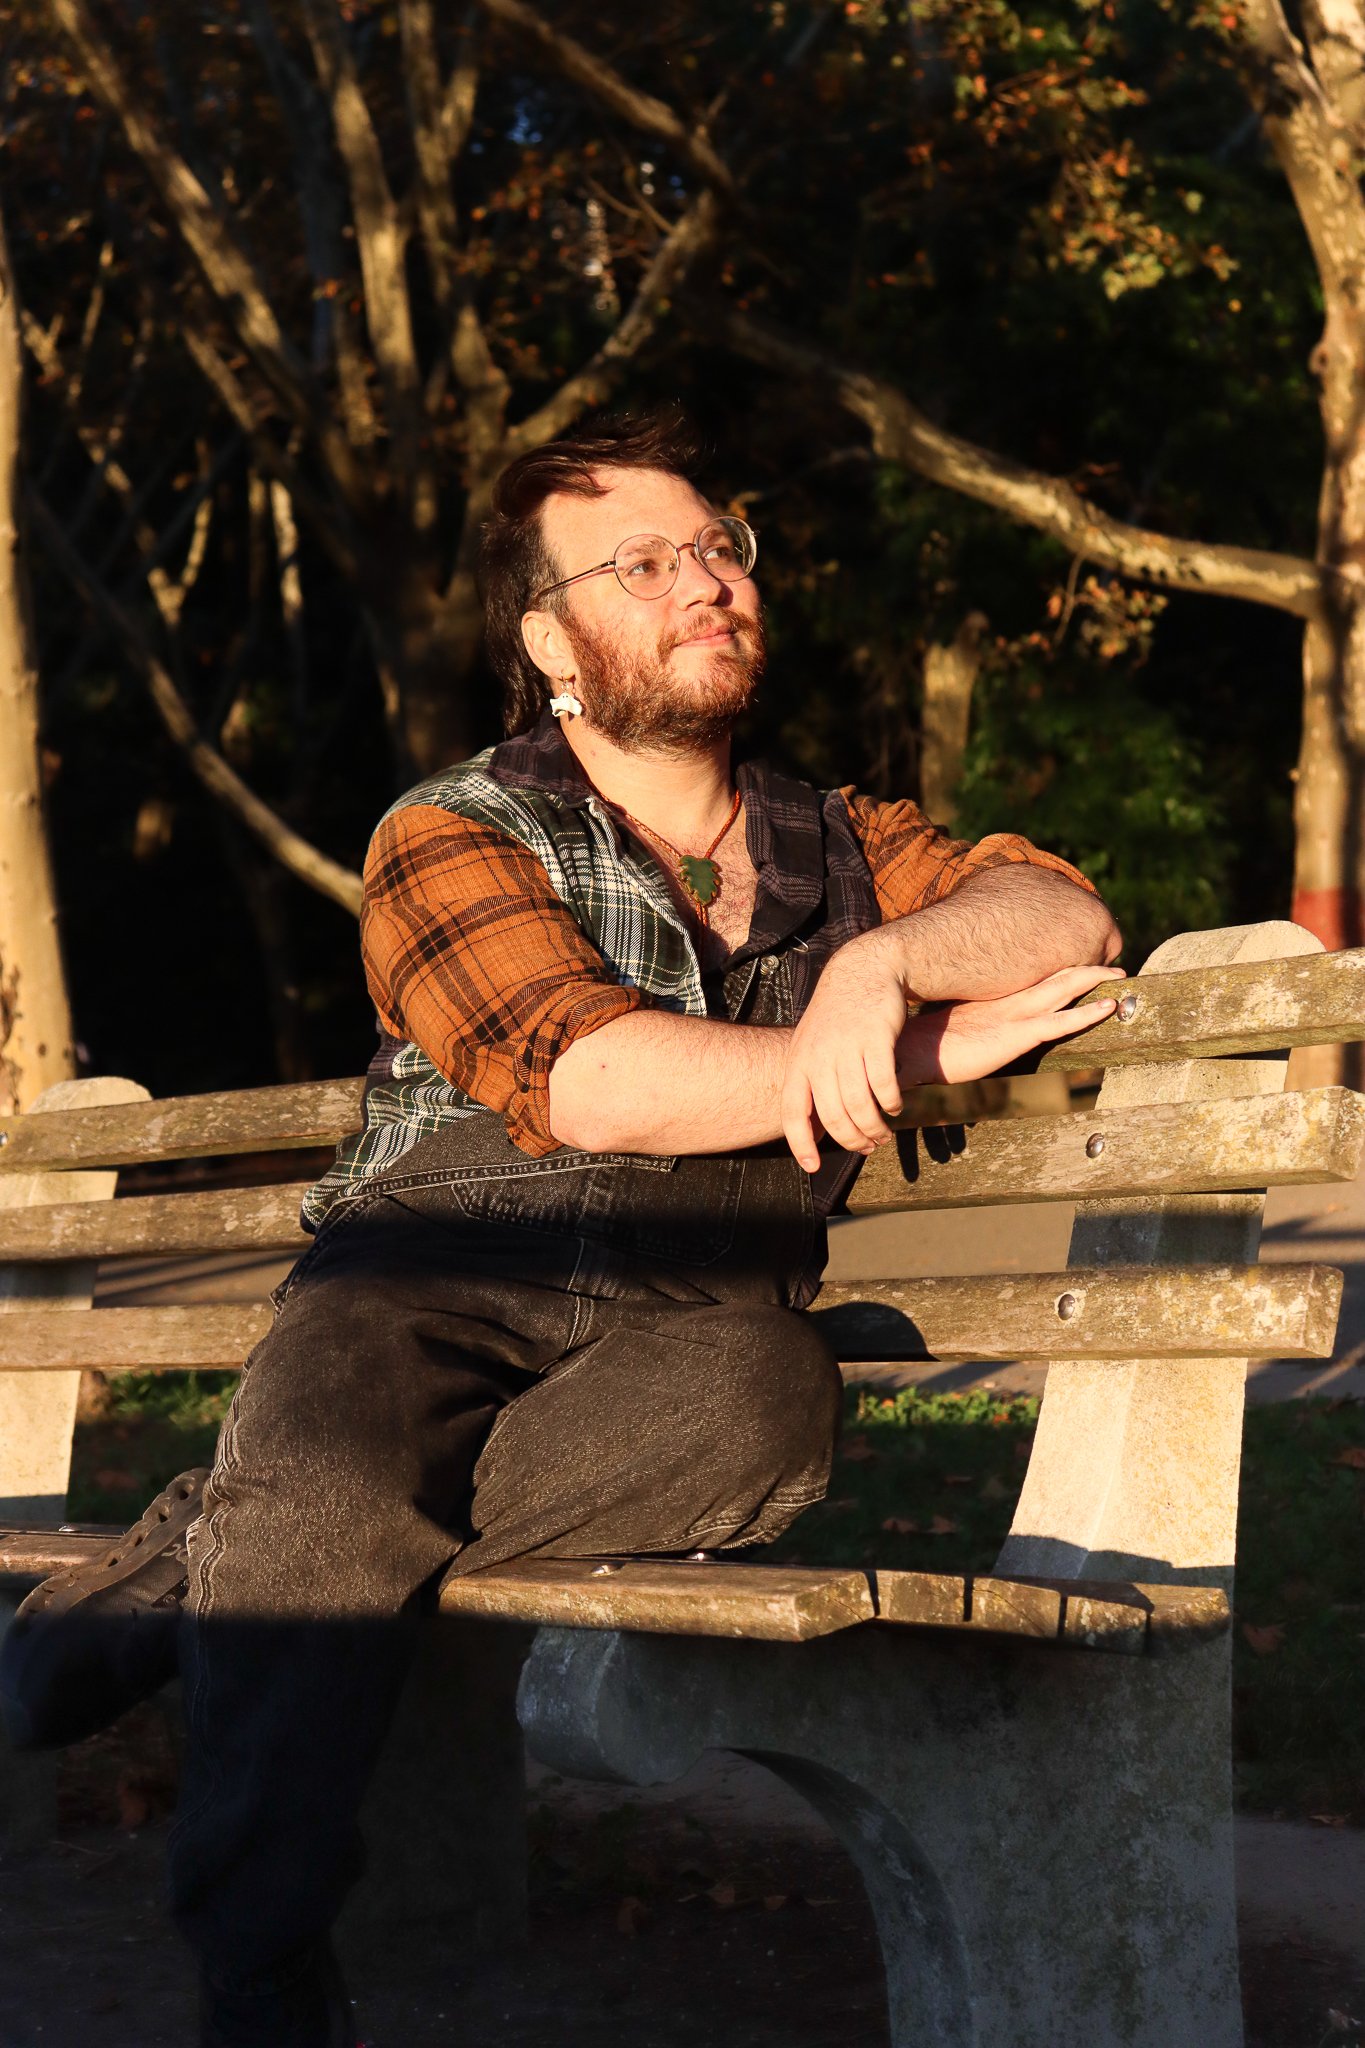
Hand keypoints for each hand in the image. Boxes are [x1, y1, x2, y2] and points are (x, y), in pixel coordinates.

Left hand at [780, 927, 914, 1171]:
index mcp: (798, 1062)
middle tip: (868, 1147)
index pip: (792, 1113)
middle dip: (852, 1140)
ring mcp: (846, 1047)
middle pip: (833, 1116)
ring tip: (883, 1134)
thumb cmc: (836, 1020)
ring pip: (859, 1105)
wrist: (861, 972)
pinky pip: (883, 1085)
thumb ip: (810, 1087)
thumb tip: (811, 1132)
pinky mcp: (875, 1039)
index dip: (801, 1144)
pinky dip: (890, 1104)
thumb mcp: (812, 1048)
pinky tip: (894, 1108)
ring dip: (874, 1128)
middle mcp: (818, 1057)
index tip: (812, 1167)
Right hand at [906, 964, 1125, 1085]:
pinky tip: (1109, 1007)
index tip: (1080, 964)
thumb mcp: (944, 1031)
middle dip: (1085, 969)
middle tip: (1113, 964)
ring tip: (1121, 975)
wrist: (903, 1053)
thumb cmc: (916, 1046)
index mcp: (989, 998)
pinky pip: (1060, 1022)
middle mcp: (1004, 999)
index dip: (1057, 970)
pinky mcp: (1015, 1035)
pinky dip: (1087, 1013)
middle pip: (1054, 977)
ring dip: (1094, 982)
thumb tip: (962, 1029)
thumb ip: (960, 1027)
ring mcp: (1012, 1014)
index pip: (1031, 978)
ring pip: (1063, 990)